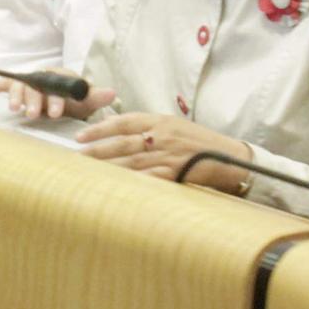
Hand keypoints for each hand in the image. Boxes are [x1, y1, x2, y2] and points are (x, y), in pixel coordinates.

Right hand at [6, 78, 110, 125]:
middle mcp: (43, 77)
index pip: (57, 85)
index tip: (56, 113)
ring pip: (21, 86)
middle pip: (36, 85)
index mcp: (61, 78)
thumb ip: (95, 98)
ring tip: (14, 108)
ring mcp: (30, 82)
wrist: (63, 102)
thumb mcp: (85, 102)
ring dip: (16, 96)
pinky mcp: (19, 88)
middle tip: (34, 114)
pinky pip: (6, 84)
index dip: (56, 99)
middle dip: (34, 100)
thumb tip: (111, 93)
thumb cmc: (73, 102)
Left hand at [75, 110, 249, 183]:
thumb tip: (120, 130)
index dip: (100, 128)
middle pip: (122, 143)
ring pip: (130, 162)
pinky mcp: (175, 174)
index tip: (81, 136)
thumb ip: (150, 127)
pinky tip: (113, 187)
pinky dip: (129, 183)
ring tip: (87, 174)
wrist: (231, 159)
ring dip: (107, 168)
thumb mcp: (176, 126)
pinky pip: (147, 179)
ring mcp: (168, 155)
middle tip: (76, 156)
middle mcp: (162, 136)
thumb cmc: (202, 143)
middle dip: (96, 150)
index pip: (124, 121)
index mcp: (161, 121)